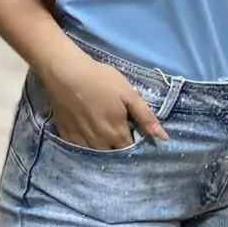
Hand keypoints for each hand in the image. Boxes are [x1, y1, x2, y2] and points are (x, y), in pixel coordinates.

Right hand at [39, 45, 166, 149]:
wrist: (65, 72)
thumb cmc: (100, 80)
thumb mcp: (128, 94)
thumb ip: (145, 117)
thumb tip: (163, 137)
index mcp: (117, 134)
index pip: (130, 149)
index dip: (136, 144)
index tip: (136, 134)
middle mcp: (99, 143)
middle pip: (113, 154)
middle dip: (119, 148)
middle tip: (121, 134)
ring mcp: (81, 140)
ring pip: (96, 153)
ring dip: (103, 149)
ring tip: (105, 136)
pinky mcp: (66, 135)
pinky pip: (78, 149)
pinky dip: (86, 146)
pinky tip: (87, 136)